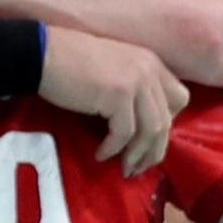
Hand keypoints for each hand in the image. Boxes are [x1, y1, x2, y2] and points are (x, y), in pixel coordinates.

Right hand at [34, 28, 179, 173]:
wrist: (42, 53)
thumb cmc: (70, 62)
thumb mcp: (112, 69)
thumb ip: (132, 87)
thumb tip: (138, 123)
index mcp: (151, 62)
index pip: (179, 98)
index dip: (167, 124)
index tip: (148, 140)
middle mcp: (149, 70)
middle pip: (166, 120)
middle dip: (154, 150)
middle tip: (138, 168)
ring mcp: (136, 81)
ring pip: (150, 130)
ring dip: (137, 155)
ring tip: (124, 168)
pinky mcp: (117, 95)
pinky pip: (124, 133)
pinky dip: (114, 148)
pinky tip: (101, 154)